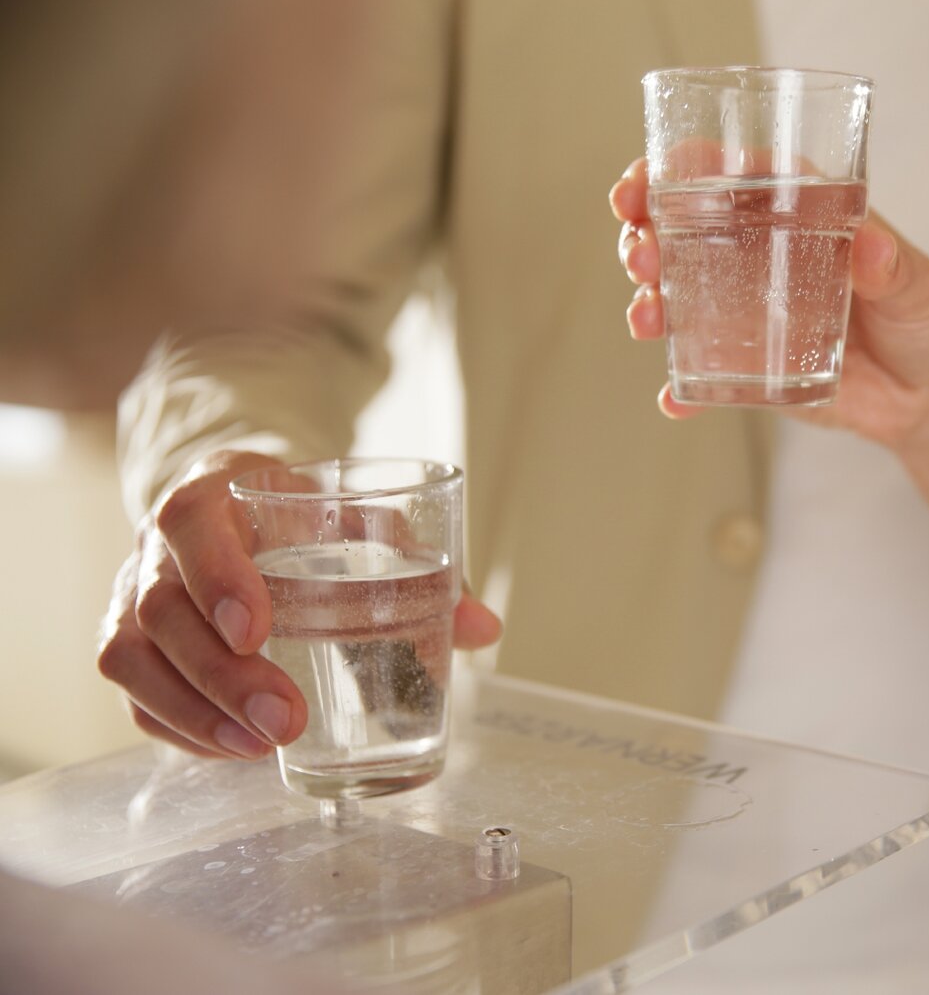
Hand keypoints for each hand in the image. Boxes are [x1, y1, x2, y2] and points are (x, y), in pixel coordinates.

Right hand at [98, 450, 501, 758]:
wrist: (243, 504)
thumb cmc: (305, 514)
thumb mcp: (357, 516)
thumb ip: (418, 563)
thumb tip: (483, 628)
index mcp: (213, 494)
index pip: (192, 526)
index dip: (217, 578)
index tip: (257, 629)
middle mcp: (157, 546)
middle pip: (161, 610)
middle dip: (222, 675)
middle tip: (286, 718)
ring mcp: (131, 596)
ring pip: (132, 659)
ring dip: (197, 713)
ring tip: (262, 748)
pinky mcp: (131, 644)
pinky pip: (136, 696)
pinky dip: (183, 729)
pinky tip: (237, 748)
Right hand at [609, 158, 928, 447]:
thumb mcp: (921, 286)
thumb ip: (897, 267)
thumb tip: (872, 246)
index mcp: (798, 213)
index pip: (729, 176)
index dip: (678, 171)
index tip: (643, 181)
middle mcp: (762, 257)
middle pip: (684, 232)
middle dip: (646, 237)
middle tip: (640, 256)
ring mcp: (750, 313)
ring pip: (680, 298)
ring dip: (650, 304)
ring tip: (646, 320)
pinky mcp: (753, 368)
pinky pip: (706, 376)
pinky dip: (683, 388)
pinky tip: (673, 399)